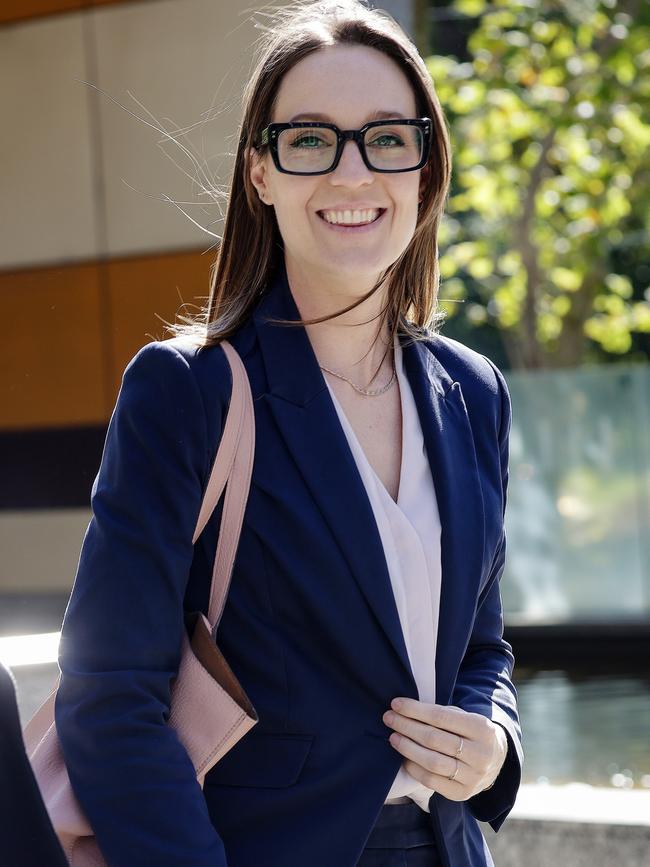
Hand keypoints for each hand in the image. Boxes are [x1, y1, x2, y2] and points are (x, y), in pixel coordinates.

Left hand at [382, 698, 508, 801]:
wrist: (496, 761)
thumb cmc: (471, 733)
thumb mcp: (465, 718)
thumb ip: (441, 715)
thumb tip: (405, 710)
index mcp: (482, 729)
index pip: (441, 717)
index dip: (416, 710)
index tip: (396, 704)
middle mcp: (480, 754)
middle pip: (435, 739)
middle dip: (407, 727)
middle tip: (389, 718)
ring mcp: (473, 777)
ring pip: (432, 762)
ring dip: (407, 748)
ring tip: (393, 737)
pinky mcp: (462, 794)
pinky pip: (432, 781)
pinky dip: (414, 768)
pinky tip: (404, 757)